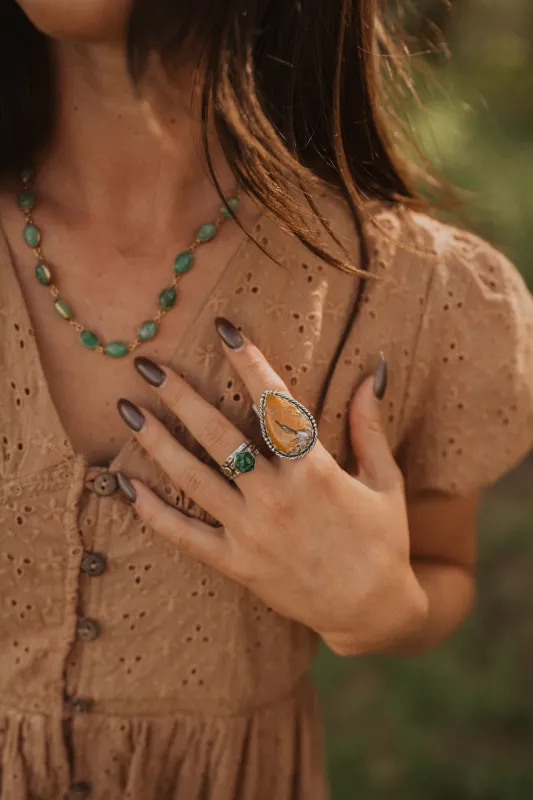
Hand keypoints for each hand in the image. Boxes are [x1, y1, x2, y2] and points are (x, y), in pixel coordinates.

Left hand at [116, 318, 427, 655]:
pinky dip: (152, 512)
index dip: (249, 362)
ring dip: (157, 442)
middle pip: (218, 436)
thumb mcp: (385, 480)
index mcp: (316, 470)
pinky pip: (185, 536)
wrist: (372, 611)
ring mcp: (252, 533)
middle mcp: (277, 497)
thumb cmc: (383, 540)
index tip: (224, 330)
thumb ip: (369, 426)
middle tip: (148, 366)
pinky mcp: (237, 565)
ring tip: (127, 410)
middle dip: (181, 395)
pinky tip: (125, 485)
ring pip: (193, 479)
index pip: (275, 403)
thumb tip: (372, 371)